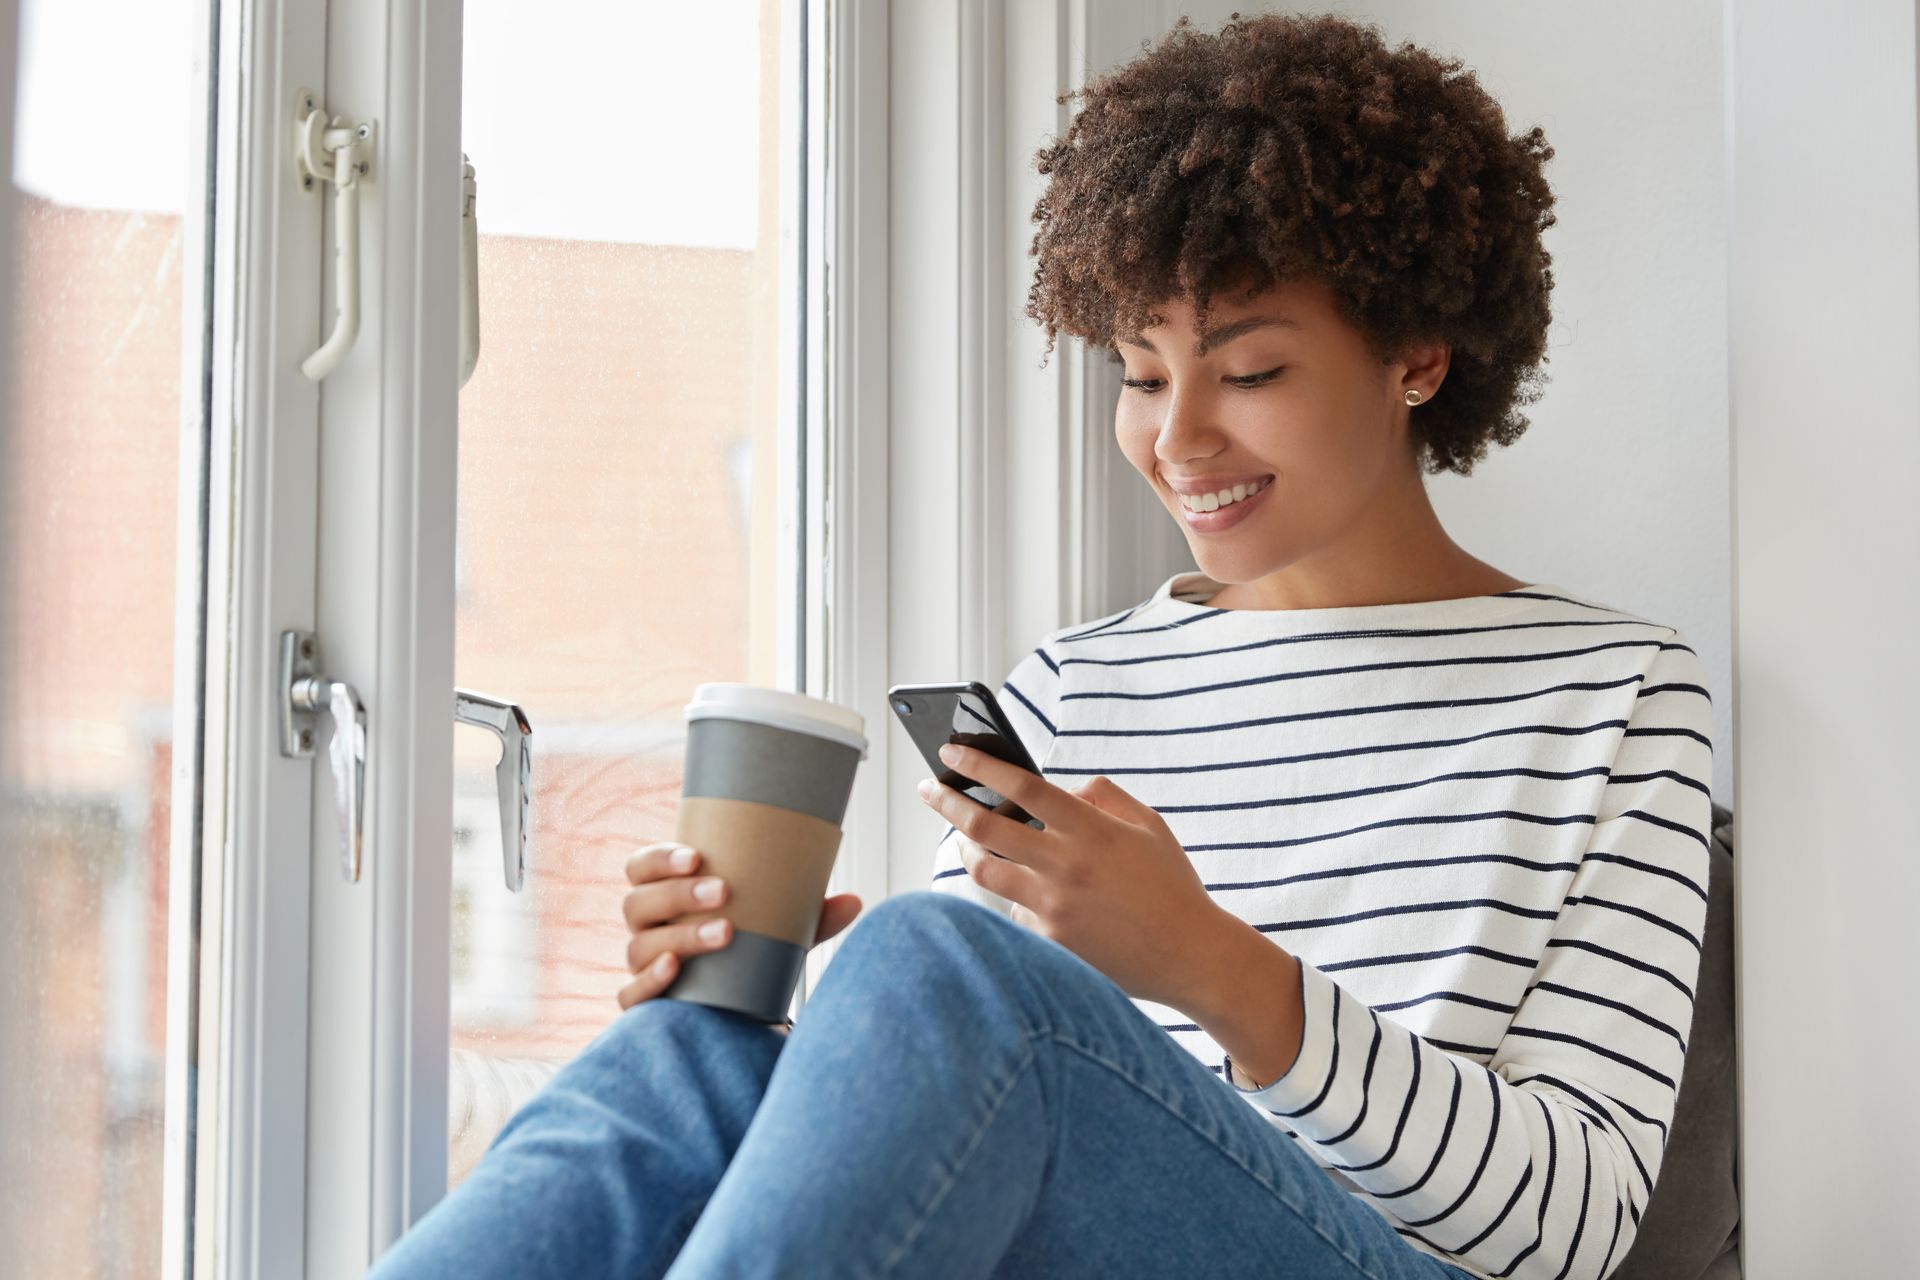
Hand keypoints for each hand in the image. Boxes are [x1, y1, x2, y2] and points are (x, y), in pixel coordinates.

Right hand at [617, 841, 862, 1011]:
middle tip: (723, 891)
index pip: (641, 868)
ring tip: (724, 931)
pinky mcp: (646, 1005)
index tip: (696, 855)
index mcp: (666, 896)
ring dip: (680, 936)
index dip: (658, 858)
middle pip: (639, 903)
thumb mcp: (779, 931)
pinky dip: (650, 981)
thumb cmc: (750, 952)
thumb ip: (811, 916)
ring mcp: (642, 967)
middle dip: (678, 893)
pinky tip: (675, 968)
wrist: (737, 1013)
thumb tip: (854, 901)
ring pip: (639, 947)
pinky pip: (631, 995)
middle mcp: (646, 928)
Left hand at [918, 743, 1223, 1009]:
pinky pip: (1012, 910)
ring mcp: (1053, 907)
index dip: (979, 766)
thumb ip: (1103, 796)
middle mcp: (1066, 866)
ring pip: (983, 871)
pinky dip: (1015, 896)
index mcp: (1091, 829)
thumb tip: (1061, 789)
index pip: (1021, 787)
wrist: (1192, 956)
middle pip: (984, 828)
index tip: (950, 752)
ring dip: (967, 850)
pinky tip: (1034, 896)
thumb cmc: (1171, 887)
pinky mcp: (1048, 942)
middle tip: (929, 790)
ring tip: (966, 839)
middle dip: (947, 802)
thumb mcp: (1149, 825)